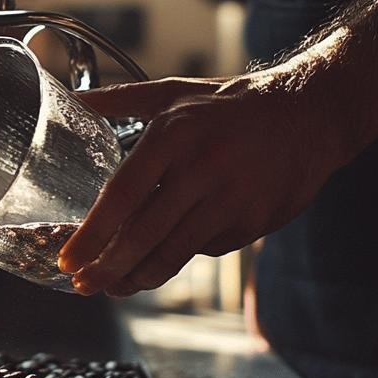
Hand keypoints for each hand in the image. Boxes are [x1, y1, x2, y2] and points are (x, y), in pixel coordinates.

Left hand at [57, 72, 352, 296]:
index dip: (91, 234)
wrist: (309, 114)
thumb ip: (121, 99)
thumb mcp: (176, 92)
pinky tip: (164, 256)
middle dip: (106, 268)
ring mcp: (230, 200)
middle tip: (82, 285)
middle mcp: (201, 169)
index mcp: (174, 135)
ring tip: (115, 286)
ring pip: (173, 253)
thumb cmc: (233, 104)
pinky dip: (180, 255)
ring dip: (138, 277)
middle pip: (143, 234)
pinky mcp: (253, 222)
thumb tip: (73, 98)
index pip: (122, 196)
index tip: (68, 259)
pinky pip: (205, 249)